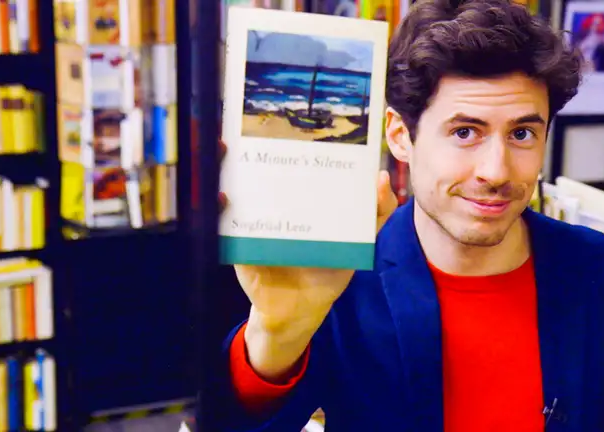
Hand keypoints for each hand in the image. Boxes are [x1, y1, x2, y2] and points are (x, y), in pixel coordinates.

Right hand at [218, 139, 397, 327]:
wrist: (301, 309)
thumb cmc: (330, 268)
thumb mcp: (360, 239)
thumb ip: (376, 212)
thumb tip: (380, 178)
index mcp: (302, 197)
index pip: (292, 160)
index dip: (286, 136)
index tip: (284, 114)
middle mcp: (275, 202)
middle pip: (259, 167)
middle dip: (249, 143)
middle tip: (246, 122)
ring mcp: (255, 220)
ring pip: (237, 187)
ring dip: (226, 168)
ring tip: (225, 147)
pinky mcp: (240, 242)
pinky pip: (227, 222)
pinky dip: (222, 207)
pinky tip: (224, 197)